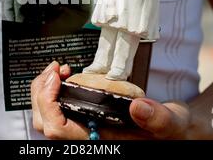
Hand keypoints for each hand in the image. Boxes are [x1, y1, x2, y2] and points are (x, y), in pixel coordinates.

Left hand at [31, 62, 194, 139]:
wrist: (170, 128)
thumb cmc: (167, 129)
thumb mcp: (170, 123)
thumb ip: (158, 118)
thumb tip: (139, 108)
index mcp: (102, 141)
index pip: (60, 132)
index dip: (49, 105)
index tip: (55, 79)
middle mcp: (88, 137)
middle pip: (46, 124)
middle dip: (41, 94)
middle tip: (53, 70)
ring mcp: (83, 128)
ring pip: (47, 117)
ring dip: (45, 90)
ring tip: (57, 70)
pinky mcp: (83, 117)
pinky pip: (57, 108)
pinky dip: (53, 89)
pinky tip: (64, 76)